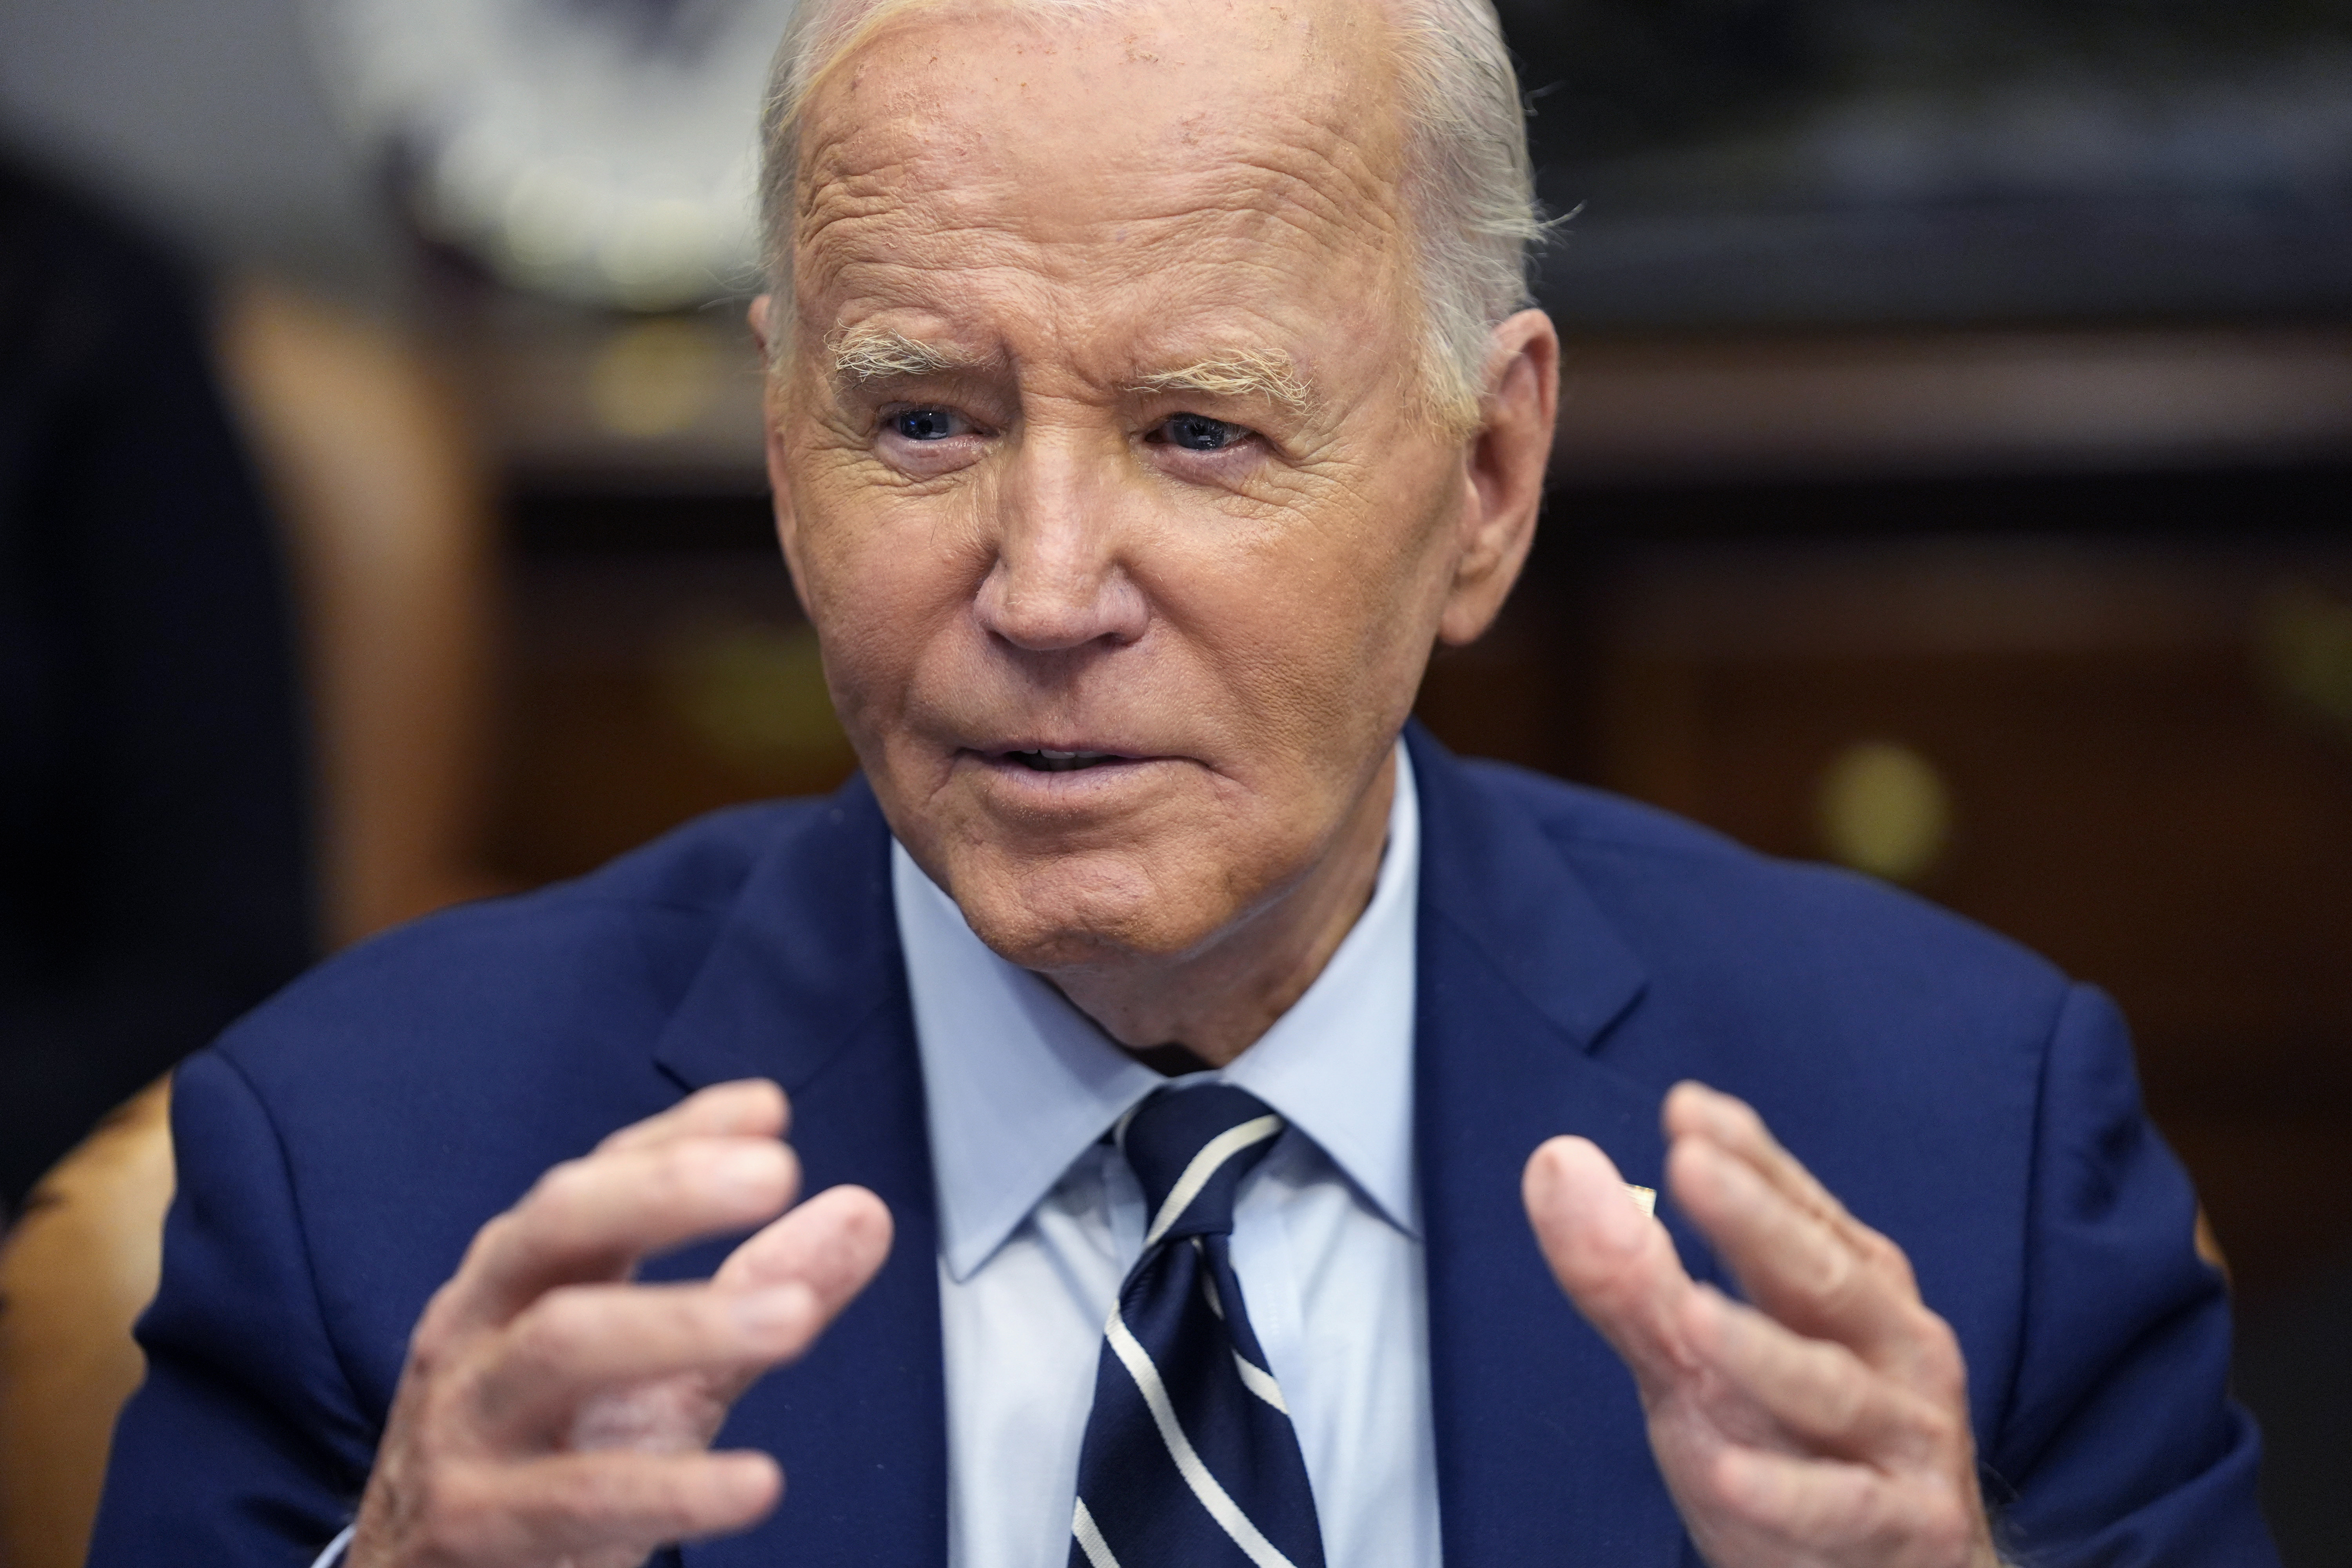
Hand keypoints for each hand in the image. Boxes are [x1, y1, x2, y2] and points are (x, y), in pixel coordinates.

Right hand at [348, 1080, 892, 1567]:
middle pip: (556, 1228)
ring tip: (795, 1318)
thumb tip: (865, 1211)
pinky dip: (672, 1490)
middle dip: (664, 1192)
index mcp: (519, 1280)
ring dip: (684, 1323)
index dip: (677, 1138)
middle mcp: (475, 1332)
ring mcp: (463, 1425)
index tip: (768, 1109)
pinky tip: (758, 1483)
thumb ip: (757, 1288)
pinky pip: (574, 1498)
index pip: (592, 1181)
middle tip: (776, 1174)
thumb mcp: (662, 1371)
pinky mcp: (469, 1526)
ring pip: (561, 1347)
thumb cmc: (545, 1460)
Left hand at [1522, 1082, 1998, 1567]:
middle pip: (1823, 1275)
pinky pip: (1840, 1507)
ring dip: (1760, 1352)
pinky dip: (1784, 1491)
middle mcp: (1894, 1350)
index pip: (1801, 1208)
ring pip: (1833, 1389)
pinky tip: (1724, 1469)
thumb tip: (1558, 1159)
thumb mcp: (1694, 1356)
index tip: (1684, 1107)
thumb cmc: (1790, 1444)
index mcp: (1849, 1290)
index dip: (1748, 1157)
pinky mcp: (1903, 1526)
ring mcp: (1907, 1440)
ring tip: (1690, 1313)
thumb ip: (1630, 1268)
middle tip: (1692, 1164)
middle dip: (1757, 1220)